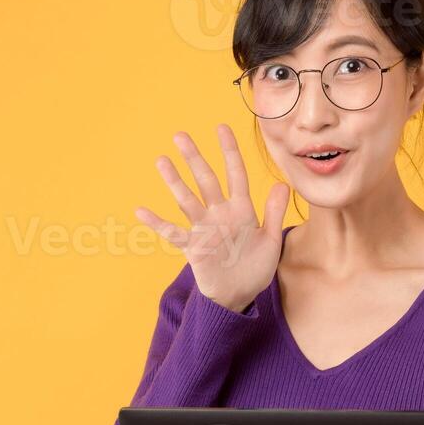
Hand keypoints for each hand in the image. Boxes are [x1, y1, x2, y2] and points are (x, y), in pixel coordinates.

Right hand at [135, 124, 289, 312]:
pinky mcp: (193, 247)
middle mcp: (220, 214)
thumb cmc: (256, 268)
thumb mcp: (271, 241)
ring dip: (175, 182)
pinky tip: (140, 211)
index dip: (229, 152)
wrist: (240, 296)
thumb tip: (283, 183)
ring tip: (162, 161)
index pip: (235, 174)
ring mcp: (204, 229)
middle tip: (180, 135)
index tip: (221, 128)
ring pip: (188, 200)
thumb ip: (274, 213)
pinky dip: (157, 223)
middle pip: (206, 181)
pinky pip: (173, 233)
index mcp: (241, 210)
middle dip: (194, 158)